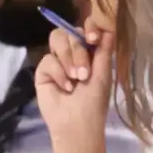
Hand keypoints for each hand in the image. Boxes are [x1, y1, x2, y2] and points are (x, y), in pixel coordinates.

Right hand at [31, 20, 114, 152]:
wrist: (76, 123)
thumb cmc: (94, 101)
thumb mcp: (103, 74)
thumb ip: (104, 50)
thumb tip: (109, 28)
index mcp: (90, 52)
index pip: (87, 28)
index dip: (89, 28)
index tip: (93, 39)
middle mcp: (73, 53)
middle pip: (70, 32)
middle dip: (79, 52)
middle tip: (84, 74)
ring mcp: (57, 60)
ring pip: (57, 40)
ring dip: (68, 59)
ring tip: (75, 79)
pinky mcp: (44, 70)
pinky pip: (48, 60)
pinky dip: (58, 73)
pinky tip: (65, 87)